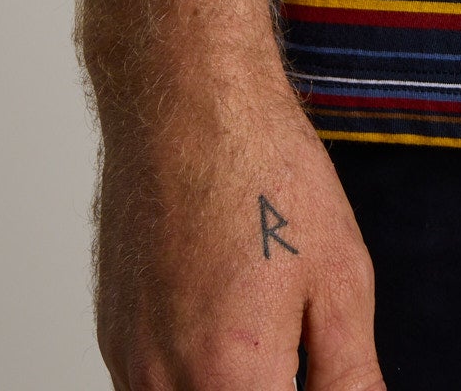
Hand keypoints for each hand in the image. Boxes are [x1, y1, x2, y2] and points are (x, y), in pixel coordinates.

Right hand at [94, 67, 384, 389]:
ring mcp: (129, 361)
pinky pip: (151, 385)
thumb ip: (349, 377)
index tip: (313, 373)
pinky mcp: (111, 336)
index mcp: (232, 378)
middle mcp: (165, 383)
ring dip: (226, 383)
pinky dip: (191, 373)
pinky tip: (225, 319)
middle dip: (266, 388)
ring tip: (262, 322)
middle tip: (295, 352)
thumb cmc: (264, 171)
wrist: (184, 98)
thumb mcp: (340, 277)